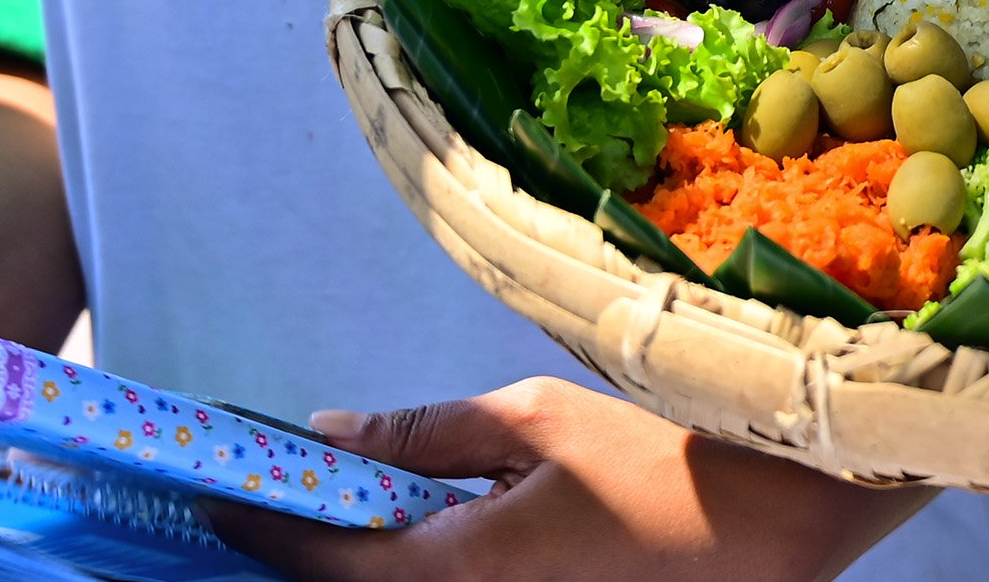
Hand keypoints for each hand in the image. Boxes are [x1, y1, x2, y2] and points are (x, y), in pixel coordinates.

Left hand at [217, 379, 927, 581]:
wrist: (772, 524)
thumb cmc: (661, 462)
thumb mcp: (536, 421)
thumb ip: (426, 435)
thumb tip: (330, 435)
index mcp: (457, 574)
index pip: (320, 561)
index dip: (260, 526)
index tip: (216, 493)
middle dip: (312, 552)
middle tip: (284, 502)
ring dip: (373, 562)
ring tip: (361, 515)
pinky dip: (426, 571)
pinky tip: (437, 533)